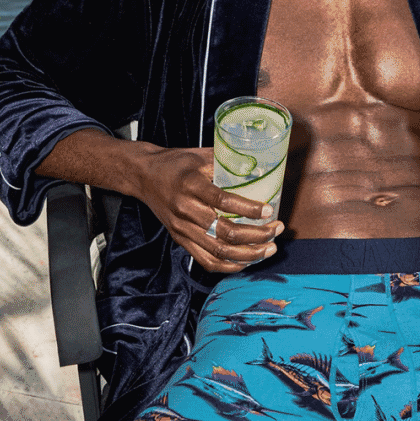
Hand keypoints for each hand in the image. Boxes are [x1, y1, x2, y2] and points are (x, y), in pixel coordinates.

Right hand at [133, 145, 284, 272]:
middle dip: (256, 235)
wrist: (143, 176)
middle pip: (224, 232)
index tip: (269, 210)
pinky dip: (229, 265)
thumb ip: (226, 161)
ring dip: (248, 254)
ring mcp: (181, 228)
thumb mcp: (199, 155)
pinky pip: (206, 260)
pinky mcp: (180, 239)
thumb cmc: (174, 163)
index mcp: (190, 185)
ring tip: (269, 249)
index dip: (249, 209)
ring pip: (218, 250)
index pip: (223, 201)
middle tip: (276, 230)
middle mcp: (185, 210)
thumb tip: (257, 165)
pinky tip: (247, 260)